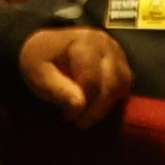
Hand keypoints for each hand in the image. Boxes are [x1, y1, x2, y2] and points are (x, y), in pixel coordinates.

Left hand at [13, 25, 132, 125]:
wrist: (44, 45)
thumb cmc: (40, 60)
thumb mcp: (39, 74)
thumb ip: (58, 89)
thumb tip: (80, 105)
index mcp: (83, 41)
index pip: (92, 78)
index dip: (83, 102)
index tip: (69, 116)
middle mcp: (105, 42)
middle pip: (111, 81)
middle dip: (97, 107)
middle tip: (81, 123)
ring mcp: (115, 50)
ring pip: (122, 83)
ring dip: (107, 105)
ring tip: (88, 117)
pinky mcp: (120, 61)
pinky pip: (125, 82)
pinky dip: (113, 98)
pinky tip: (97, 107)